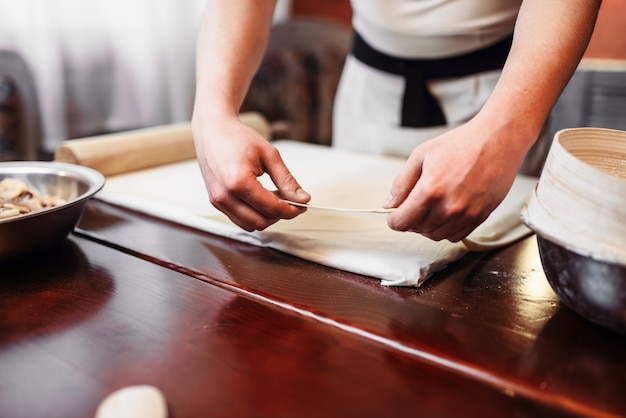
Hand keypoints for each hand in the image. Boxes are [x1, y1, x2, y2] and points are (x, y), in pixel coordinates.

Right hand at [193, 116, 309, 230]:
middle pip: (261, 222)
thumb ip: (286, 180)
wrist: (212, 130)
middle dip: (279, 215)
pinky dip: (253, 215)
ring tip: (275, 199)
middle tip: (291, 202)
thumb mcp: (269, 155)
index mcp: (238, 182)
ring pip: (249, 225)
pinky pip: (239, 219)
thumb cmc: (238, 137)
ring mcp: (217, 201)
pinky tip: (261, 200)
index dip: (291, 210)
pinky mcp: (215, 202)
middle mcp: (224, 196)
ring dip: (266, 217)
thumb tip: (303, 199)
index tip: (302, 206)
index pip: (271, 208)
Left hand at [384, 118, 524, 241]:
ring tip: (431, 206)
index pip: (402, 222)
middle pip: (418, 230)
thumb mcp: (421, 155)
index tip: (394, 215)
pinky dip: (446, 228)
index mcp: (430, 190)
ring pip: (436, 235)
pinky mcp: (480, 217)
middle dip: (411, 220)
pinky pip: (456, 235)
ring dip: (428, 226)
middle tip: (413, 205)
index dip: (394, 220)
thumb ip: (402, 182)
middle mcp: (449, 207)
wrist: (498, 140)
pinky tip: (446, 211)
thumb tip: (389, 204)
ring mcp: (466, 215)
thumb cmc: (461, 143)